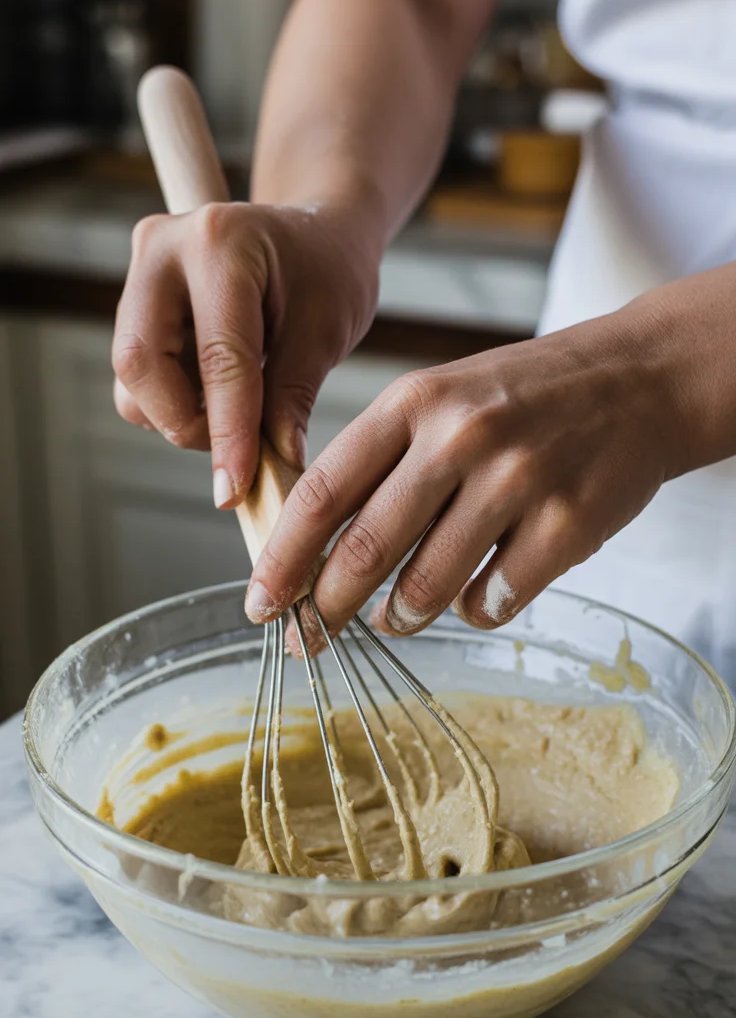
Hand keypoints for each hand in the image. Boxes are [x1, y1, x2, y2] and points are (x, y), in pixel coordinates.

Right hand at [113, 202, 379, 502]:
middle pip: (141, 362)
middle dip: (184, 423)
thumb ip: (293, 399)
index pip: (219, 357)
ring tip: (239, 413)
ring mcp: (141, 273)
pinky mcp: (135, 301)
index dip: (227, 431)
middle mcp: (164, 248)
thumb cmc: (328, 271)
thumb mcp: (325, 331)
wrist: (315, 234)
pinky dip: (174, 402)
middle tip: (236, 451)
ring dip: (179, 416)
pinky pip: (138, 375)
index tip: (235, 488)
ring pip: (132, 376)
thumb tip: (275, 467)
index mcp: (220, 242)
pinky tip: (219, 394)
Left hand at [245, 310, 680, 642]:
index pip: (324, 492)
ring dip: (401, 617)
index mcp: (415, 401)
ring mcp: (518, 481)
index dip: (282, 558)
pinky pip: (493, 602)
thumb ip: (380, 461)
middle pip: (366, 549)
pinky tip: (478, 595)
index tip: (261, 603)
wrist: (641, 379)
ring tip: (396, 617)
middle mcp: (462, 437)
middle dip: (326, 609)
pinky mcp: (568, 525)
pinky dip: (474, 612)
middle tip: (310, 639)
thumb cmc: (525, 396)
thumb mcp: (442, 397)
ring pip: (428, 588)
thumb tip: (310, 549)